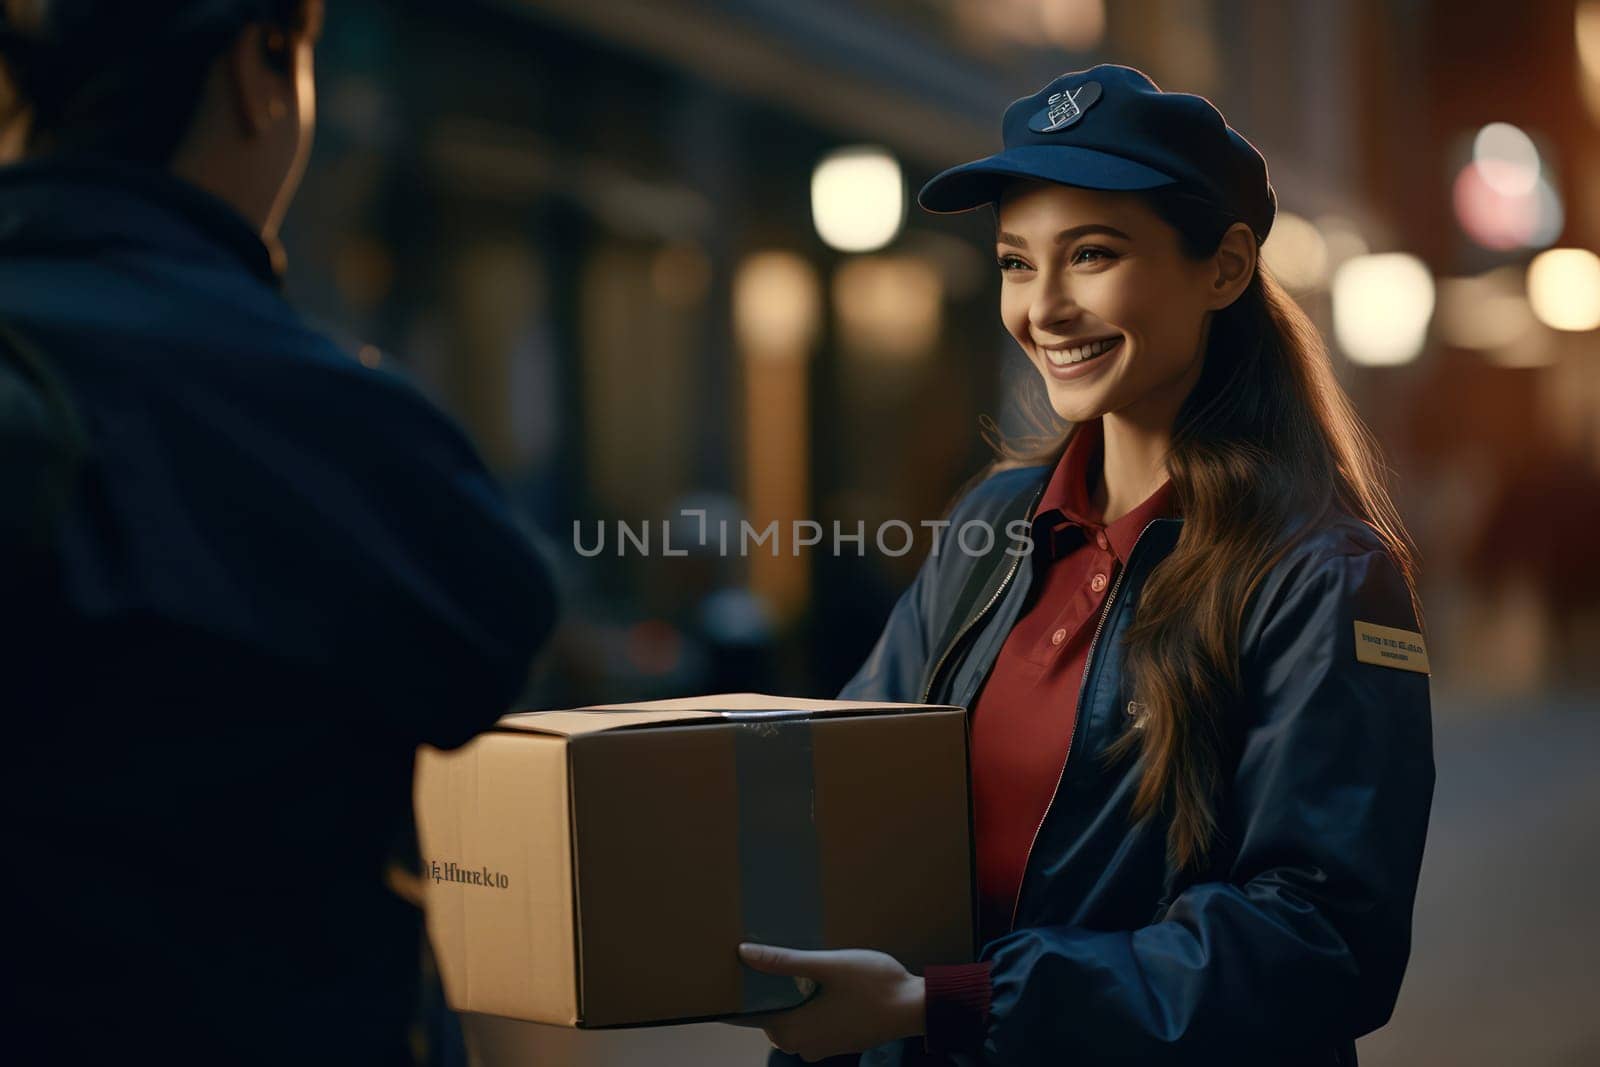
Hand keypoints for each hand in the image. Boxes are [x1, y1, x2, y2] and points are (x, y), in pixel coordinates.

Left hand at [727, 944, 924, 1062]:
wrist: (915, 1007)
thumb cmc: (874, 984)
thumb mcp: (827, 965)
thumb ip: (785, 961)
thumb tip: (745, 954)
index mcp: (796, 1029)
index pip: (752, 1017)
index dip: (743, 996)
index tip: (736, 976)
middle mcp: (805, 1045)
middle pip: (771, 1019)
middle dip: (768, 995)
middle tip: (768, 963)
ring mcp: (822, 1047)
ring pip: (792, 1023)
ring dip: (789, 1001)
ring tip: (794, 970)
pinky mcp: (838, 1042)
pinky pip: (810, 1026)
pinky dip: (807, 1009)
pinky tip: (817, 986)